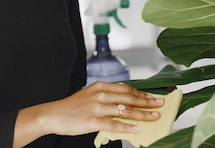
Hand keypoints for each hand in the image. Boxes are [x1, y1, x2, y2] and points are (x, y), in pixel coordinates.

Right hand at [46, 81, 164, 135]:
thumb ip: (107, 96)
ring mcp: (97, 107)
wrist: (54, 114)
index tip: (154, 96)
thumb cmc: (73, 106)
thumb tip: (126, 102)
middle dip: (147, 101)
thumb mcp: (91, 94)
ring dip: (142, 113)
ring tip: (154, 116)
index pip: (127, 89)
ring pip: (125, 110)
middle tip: (160, 104)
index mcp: (101, 86)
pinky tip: (137, 128)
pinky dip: (126, 126)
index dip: (142, 93)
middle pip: (129, 98)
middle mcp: (100, 94)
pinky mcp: (93, 120)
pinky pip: (113, 124)